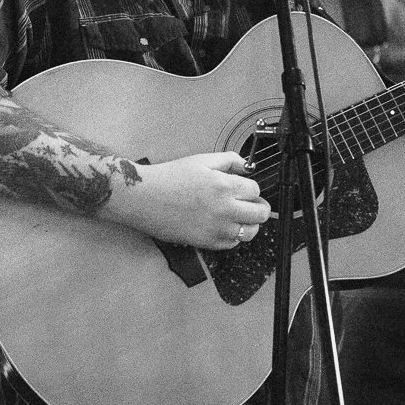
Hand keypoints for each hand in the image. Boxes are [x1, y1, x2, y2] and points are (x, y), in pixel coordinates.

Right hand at [103, 150, 271, 249]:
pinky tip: (222, 225)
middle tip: (250, 203)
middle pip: (260, 214)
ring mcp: (217, 229)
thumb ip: (229, 160)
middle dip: (258, 206)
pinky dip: (232, 235)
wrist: (144, 198)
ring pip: (250, 232)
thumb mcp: (201, 160)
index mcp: (225, 186)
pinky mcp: (207, 243)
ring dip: (249, 223)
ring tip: (238, 215)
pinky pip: (232, 244)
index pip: (256, 190)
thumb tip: (246, 166)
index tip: (244, 188)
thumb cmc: (169, 178)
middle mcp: (225, 209)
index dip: (251, 188)